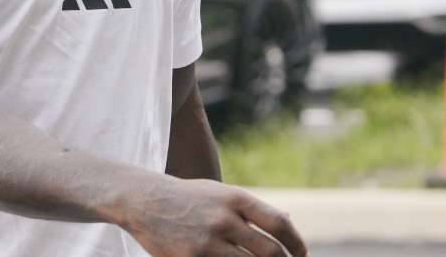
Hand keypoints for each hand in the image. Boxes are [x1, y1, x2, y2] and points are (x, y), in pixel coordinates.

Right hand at [120, 178, 307, 256]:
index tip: (302, 254)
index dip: (296, 243)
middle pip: (269, 251)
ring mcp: (207, 242)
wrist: (144, 201)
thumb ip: (252, 208)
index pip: (278, 223)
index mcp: (235, 198)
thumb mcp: (221, 193)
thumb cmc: (188, 198)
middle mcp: (224, 219)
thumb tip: (288, 220)